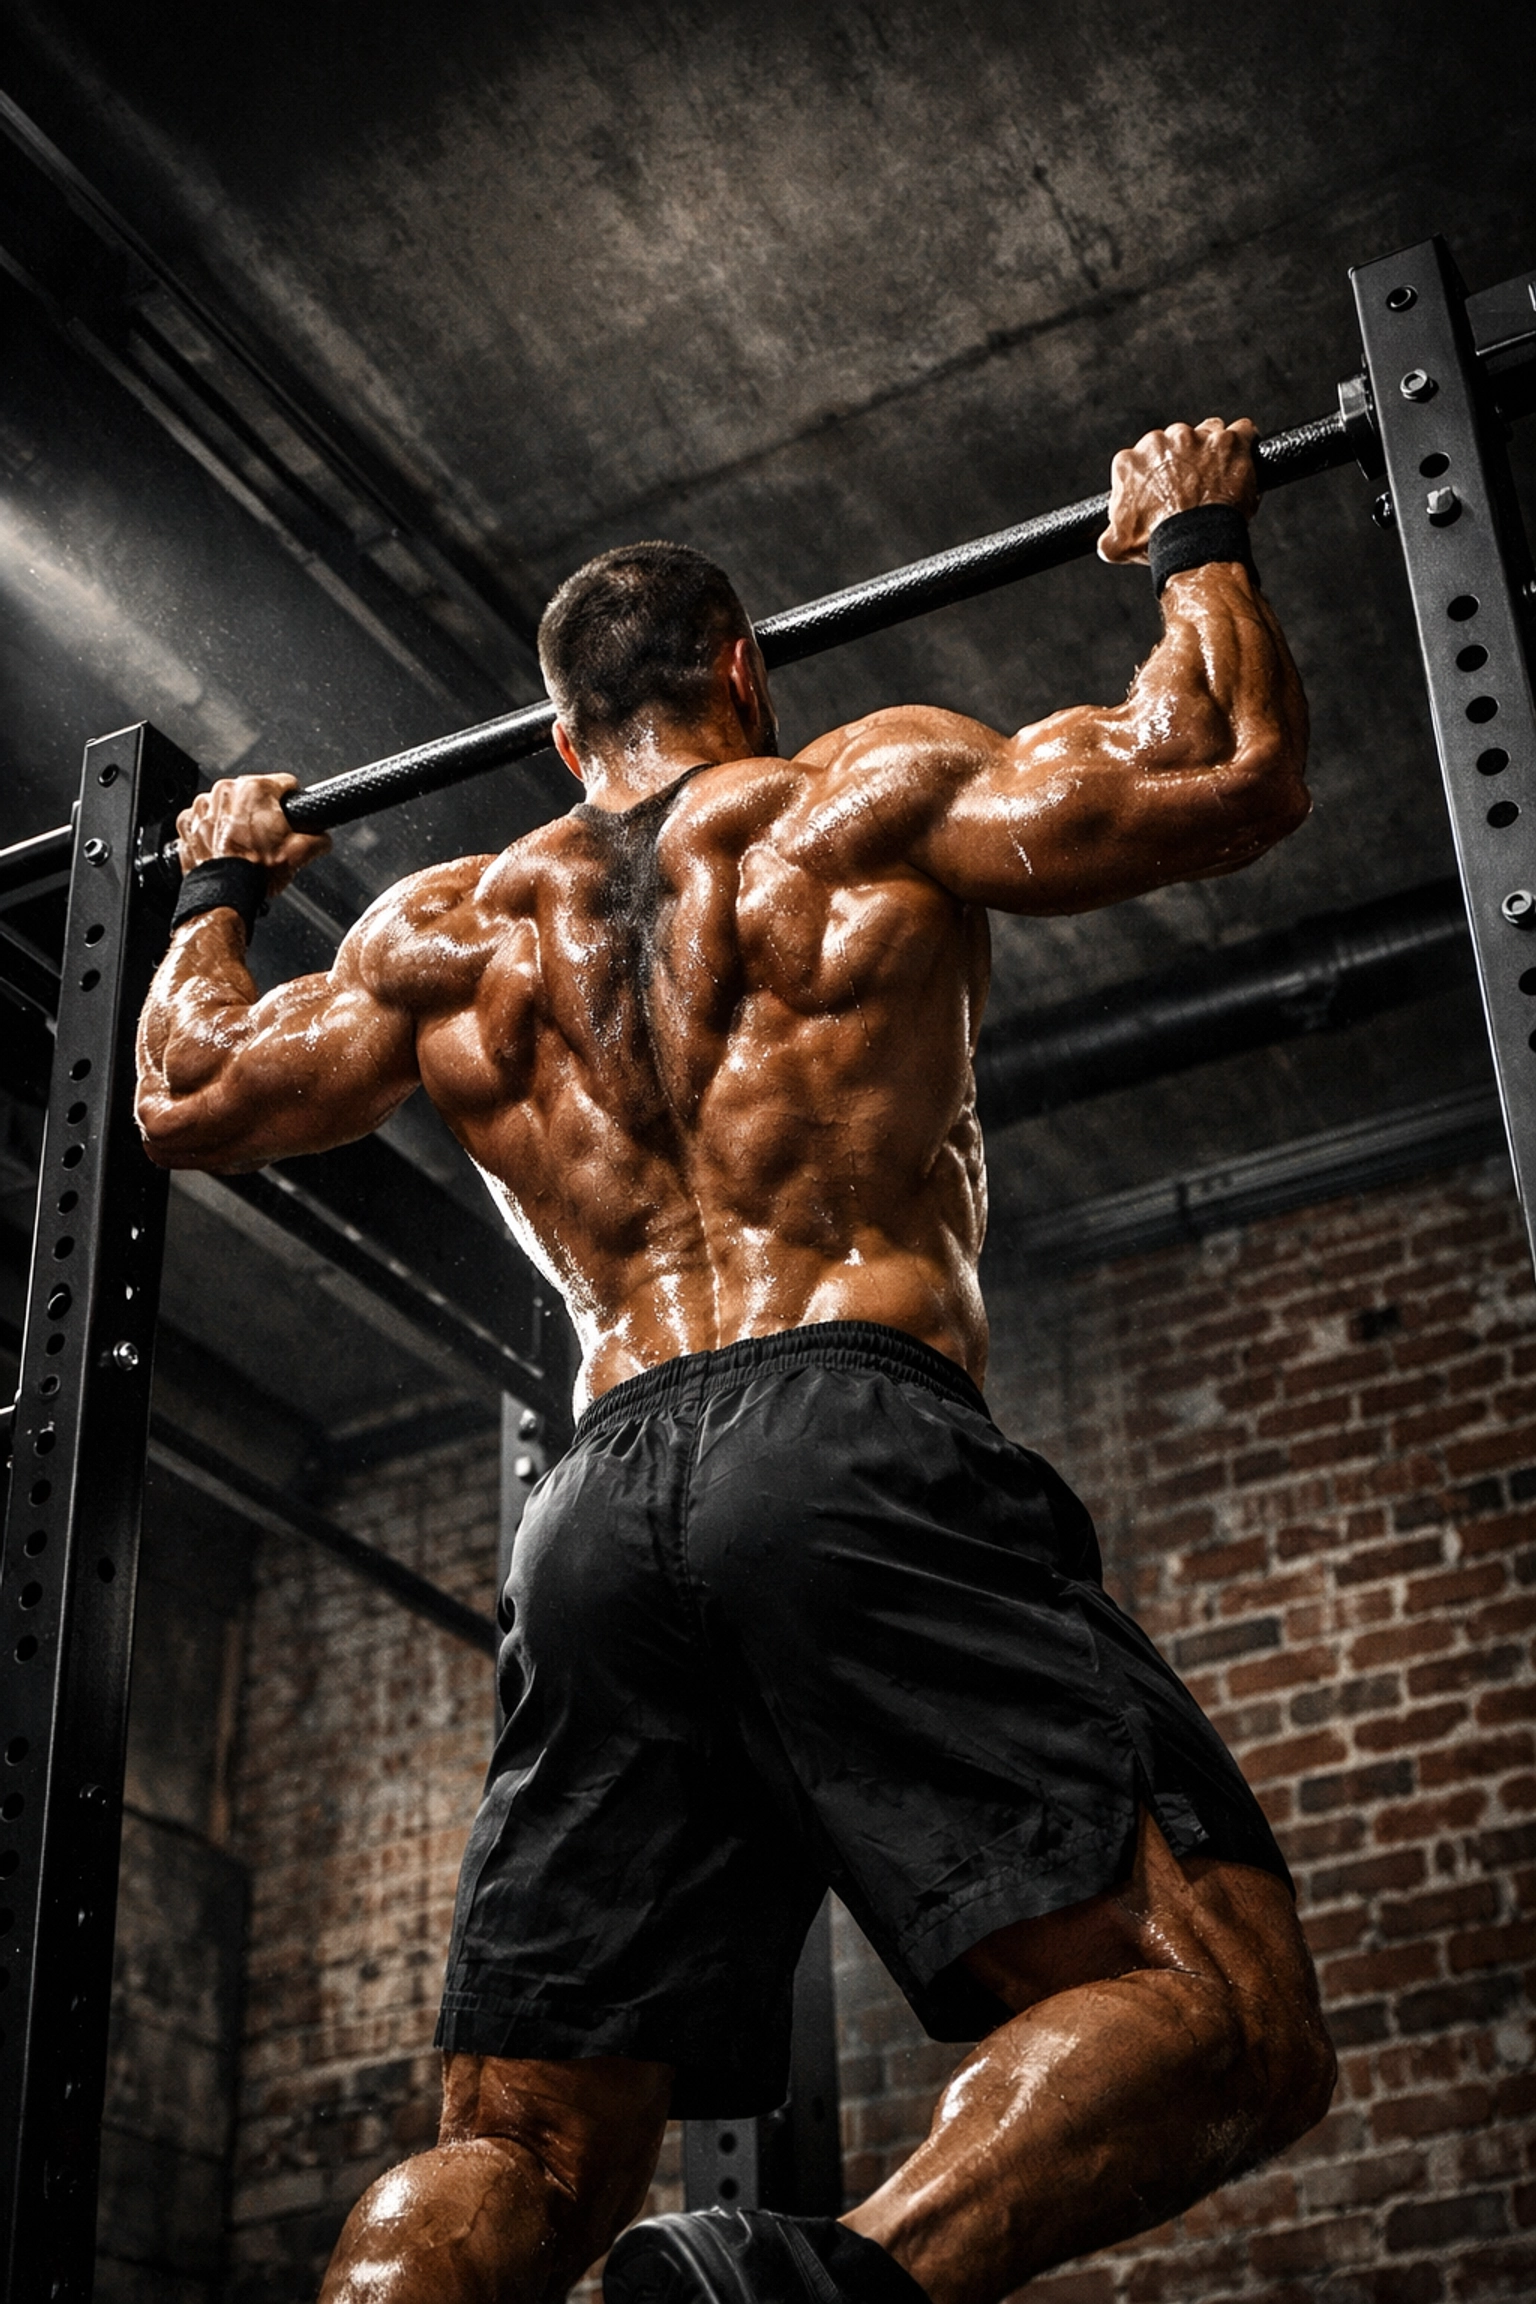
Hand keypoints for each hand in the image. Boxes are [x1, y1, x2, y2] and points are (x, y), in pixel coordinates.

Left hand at [176, 773, 331, 897]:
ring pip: (226, 806)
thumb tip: (323, 838)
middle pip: (252, 794)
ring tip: (243, 846)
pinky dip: (211, 831)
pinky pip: (203, 820)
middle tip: (266, 838)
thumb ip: (319, 839)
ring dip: (234, 820)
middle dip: (261, 812)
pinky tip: (223, 848)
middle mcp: (226, 792)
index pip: (284, 783)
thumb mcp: (300, 855)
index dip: (291, 800)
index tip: (289, 814)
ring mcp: (203, 807)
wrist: (224, 895)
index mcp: (255, 791)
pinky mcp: (186, 823)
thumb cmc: (254, 872)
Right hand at [1097, 416, 1259, 565]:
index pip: (1142, 459)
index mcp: (1130, 461)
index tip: (1166, 490)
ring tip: (1218, 476)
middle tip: (1194, 487)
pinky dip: (1244, 443)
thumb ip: (1109, 535)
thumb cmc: (1158, 542)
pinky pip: (1243, 430)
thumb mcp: (1117, 544)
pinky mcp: (1230, 441)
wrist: (1195, 544)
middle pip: (1175, 441)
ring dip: (1213, 449)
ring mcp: (1197, 438)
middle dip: (1184, 459)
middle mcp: (1160, 441)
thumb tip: (1107, 541)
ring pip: (1208, 432)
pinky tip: (1243, 459)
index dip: (1156, 475)